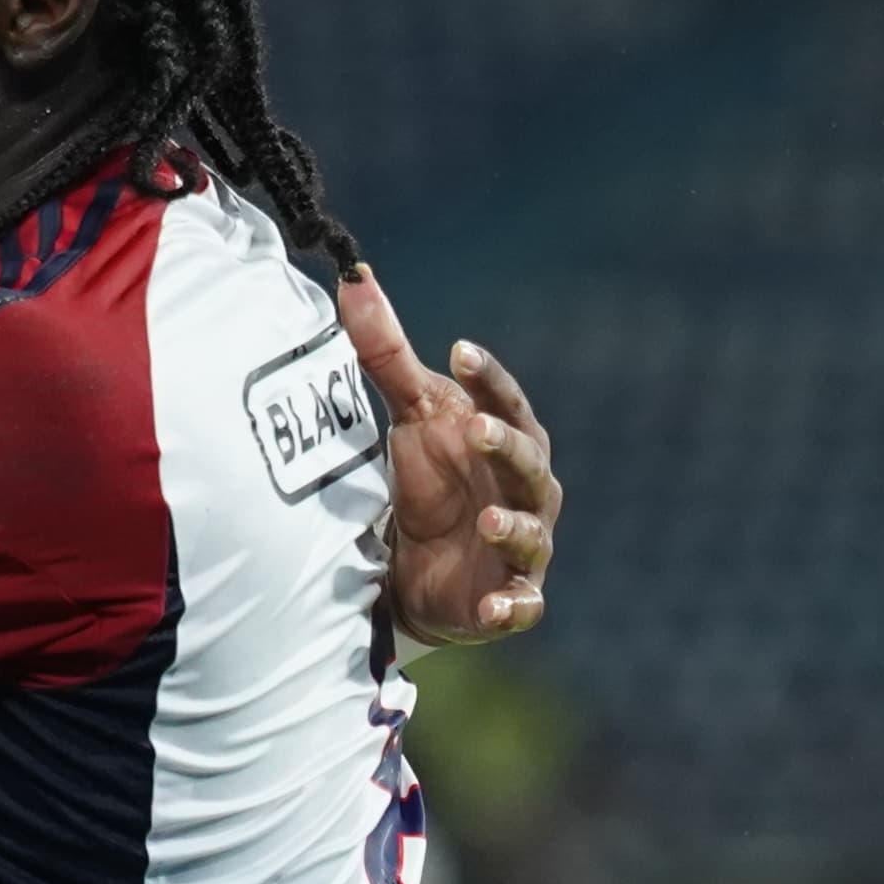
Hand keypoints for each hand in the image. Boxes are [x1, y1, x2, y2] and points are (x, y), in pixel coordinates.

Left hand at [340, 265, 558, 646]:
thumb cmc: (428, 475)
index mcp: (505, 437)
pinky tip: (495, 607)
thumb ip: (384, 351)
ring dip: (513, 527)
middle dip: (504, 446)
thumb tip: (353, 276)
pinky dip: (512, 606)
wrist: (417, 565)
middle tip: (476, 430)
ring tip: (488, 522)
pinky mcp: (509, 597)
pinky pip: (521, 604)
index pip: (505, 401)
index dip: (488, 378)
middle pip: (527, 462)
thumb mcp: (407, 414)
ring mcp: (522, 545)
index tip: (459, 351)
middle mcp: (525, 489)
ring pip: (529, 532)